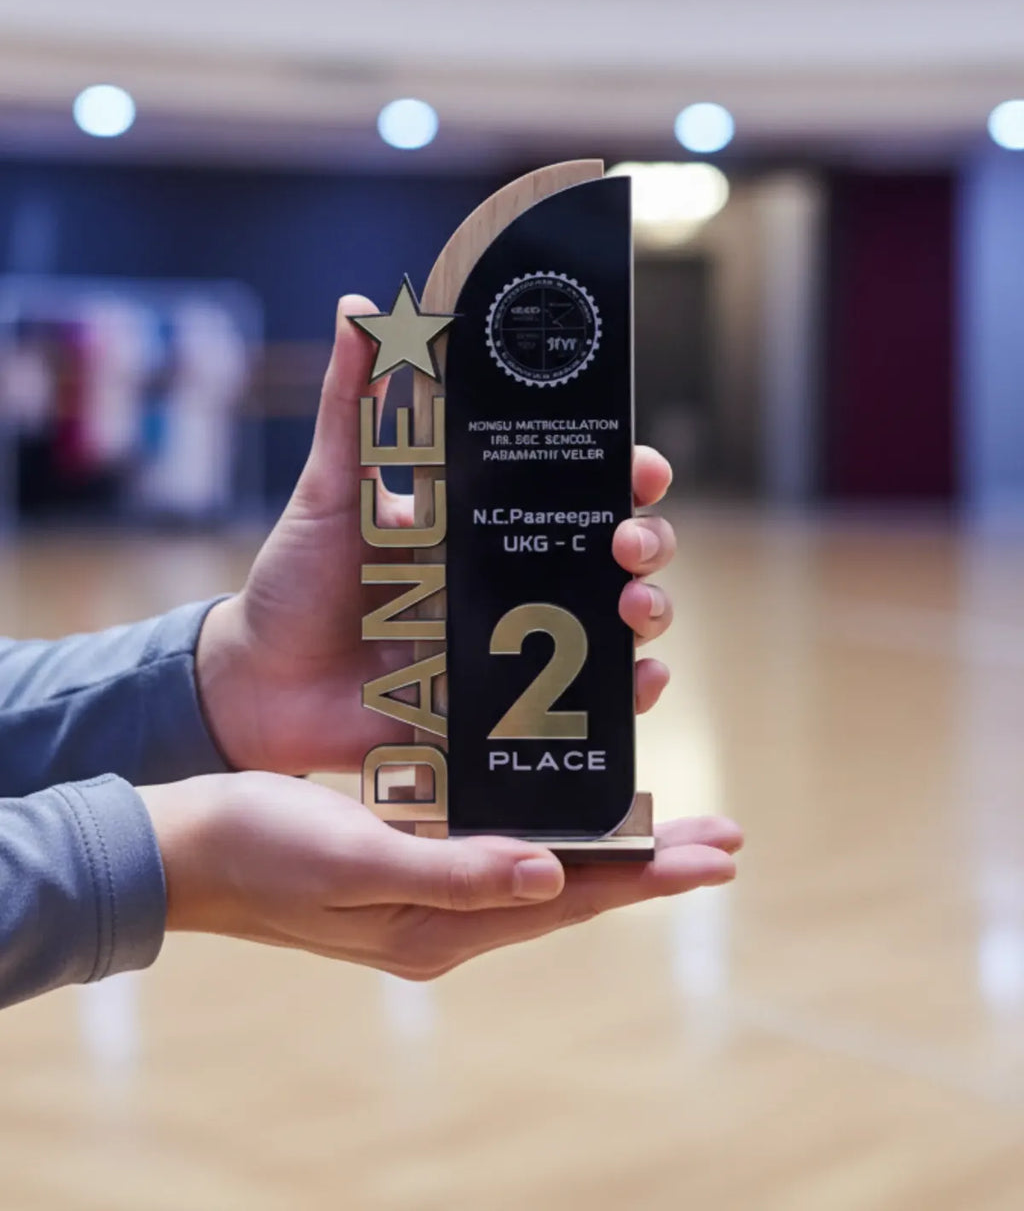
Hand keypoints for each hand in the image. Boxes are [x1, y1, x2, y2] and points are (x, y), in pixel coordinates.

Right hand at [140, 773, 740, 976]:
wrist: (188, 851)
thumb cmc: (263, 850)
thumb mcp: (357, 860)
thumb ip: (454, 873)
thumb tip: (552, 879)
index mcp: (441, 926)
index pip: (570, 901)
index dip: (647, 876)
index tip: (717, 855)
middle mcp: (448, 918)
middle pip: (574, 891)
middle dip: (652, 865)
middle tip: (725, 838)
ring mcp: (432, 895)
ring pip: (548, 872)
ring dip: (614, 850)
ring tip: (674, 830)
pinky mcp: (414, 863)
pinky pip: (506, 851)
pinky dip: (556, 833)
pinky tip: (574, 815)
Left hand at [196, 295, 677, 775]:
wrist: (260, 683)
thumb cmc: (295, 580)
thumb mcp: (330, 487)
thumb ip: (351, 402)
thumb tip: (357, 306)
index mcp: (481, 521)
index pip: (573, 486)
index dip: (622, 472)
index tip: (639, 465)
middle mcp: (511, 578)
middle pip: (613, 551)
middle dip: (647, 540)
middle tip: (627, 543)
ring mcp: (515, 645)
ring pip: (614, 622)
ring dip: (648, 610)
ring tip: (632, 609)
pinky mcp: (505, 707)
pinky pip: (586, 702)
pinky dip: (625, 692)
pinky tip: (636, 682)